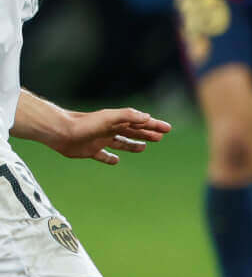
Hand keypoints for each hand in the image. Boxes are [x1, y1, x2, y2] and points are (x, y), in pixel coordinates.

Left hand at [46, 107, 170, 165]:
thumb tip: (146, 117)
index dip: (154, 125)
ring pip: (121, 142)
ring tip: (143, 148)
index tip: (167, 129)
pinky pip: (103, 155)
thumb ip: (128, 116)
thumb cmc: (84, 124)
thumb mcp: (109, 118)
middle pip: (132, 132)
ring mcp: (100, 140)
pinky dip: (110, 158)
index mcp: (117, 121)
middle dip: (146, 133)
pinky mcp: (90, 150)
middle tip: (160, 137)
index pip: (140, 122)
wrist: (59, 132)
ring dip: (132, 144)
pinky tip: (116, 161)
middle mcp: (110, 130)